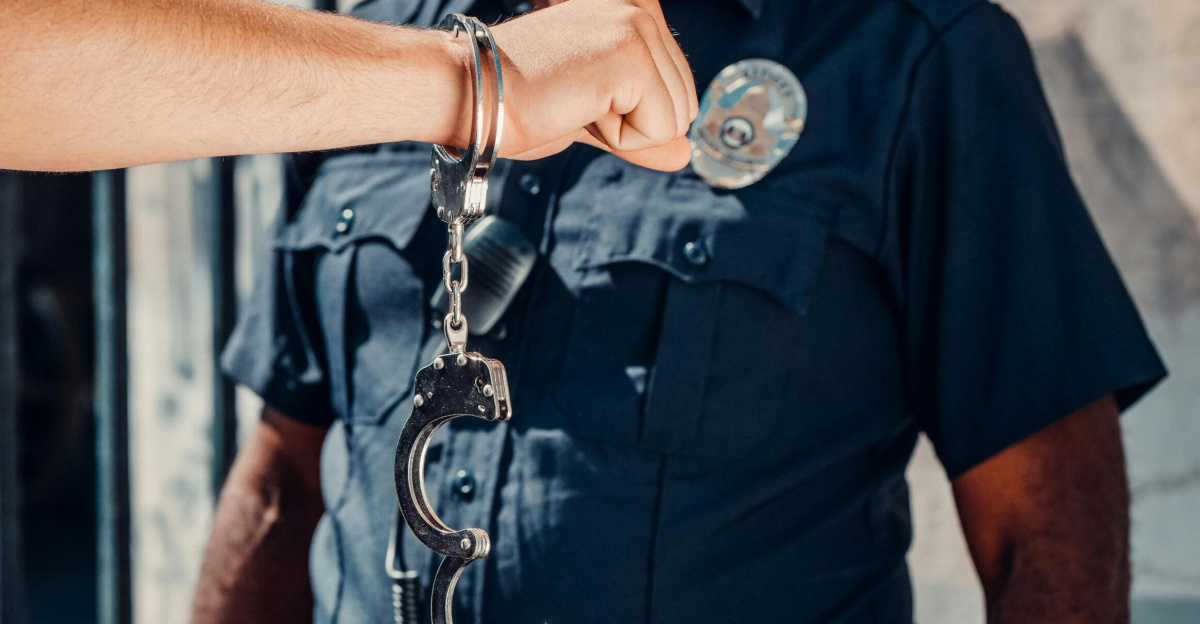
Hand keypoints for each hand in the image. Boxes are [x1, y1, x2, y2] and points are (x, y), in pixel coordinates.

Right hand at [485, 0, 698, 170]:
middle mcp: (641, 9)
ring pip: (676, 120)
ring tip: (574, 100)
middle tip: (574, 99)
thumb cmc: (519, 103)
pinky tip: (577, 106)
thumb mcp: (596, 116)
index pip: (677, 89)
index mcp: (634, 10)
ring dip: (623, 130)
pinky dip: (618, 138)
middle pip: (684, 105)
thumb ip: (643, 128)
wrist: (474, 94)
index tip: (578, 92)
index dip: (630, 112)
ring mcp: (638, 28)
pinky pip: (661, 130)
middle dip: (632, 123)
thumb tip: (687, 155)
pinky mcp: (632, 57)